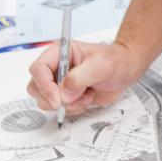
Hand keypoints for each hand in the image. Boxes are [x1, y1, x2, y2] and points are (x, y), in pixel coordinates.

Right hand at [27, 39, 142, 116]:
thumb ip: (79, 78)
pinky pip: (60, 108)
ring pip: (46, 100)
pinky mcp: (67, 95)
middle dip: (53, 98)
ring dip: (66, 104)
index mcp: (59, 52)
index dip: (44, 85)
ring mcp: (60, 82)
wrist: (126, 70)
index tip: (57, 99)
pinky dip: (73, 108)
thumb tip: (63, 93)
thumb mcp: (100, 65)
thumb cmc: (115, 60)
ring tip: (85, 95)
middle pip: (36, 87)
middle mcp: (56, 67)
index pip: (38, 69)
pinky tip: (87, 98)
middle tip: (73, 98)